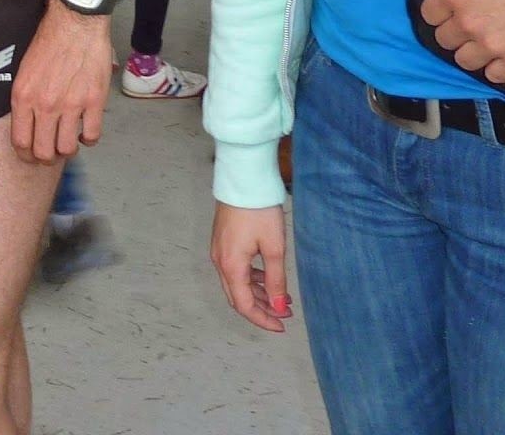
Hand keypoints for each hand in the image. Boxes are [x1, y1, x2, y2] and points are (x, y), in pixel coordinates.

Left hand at [9, 3, 113, 162]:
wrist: (75, 23)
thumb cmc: (48, 41)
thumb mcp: (24, 70)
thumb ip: (25, 98)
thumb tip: (27, 122)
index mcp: (23, 97)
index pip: (20, 141)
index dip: (25, 155)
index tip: (30, 155)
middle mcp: (45, 105)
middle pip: (43, 152)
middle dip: (46, 158)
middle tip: (50, 153)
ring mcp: (71, 105)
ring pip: (67, 148)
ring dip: (67, 150)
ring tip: (68, 141)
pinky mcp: (93, 102)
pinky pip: (91, 135)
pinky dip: (88, 139)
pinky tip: (85, 132)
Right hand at [210, 202, 292, 332]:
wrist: (242, 179)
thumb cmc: (259, 211)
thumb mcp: (273, 248)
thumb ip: (275, 281)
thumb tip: (277, 307)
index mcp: (231, 266)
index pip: (244, 305)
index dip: (262, 320)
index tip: (282, 325)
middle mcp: (220, 262)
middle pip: (238, 297)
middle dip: (262, 309)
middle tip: (285, 313)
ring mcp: (219, 251)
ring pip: (236, 284)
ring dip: (258, 294)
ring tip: (282, 296)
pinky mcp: (222, 242)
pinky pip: (235, 270)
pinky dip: (251, 279)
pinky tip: (268, 277)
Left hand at [421, 0, 504, 81]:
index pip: (428, 13)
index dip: (437, 9)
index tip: (448, 6)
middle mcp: (469, 23)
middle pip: (443, 39)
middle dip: (453, 31)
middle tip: (469, 22)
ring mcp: (493, 45)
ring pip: (464, 61)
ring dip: (470, 52)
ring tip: (483, 41)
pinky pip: (494, 76)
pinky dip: (496, 69)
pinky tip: (502, 57)